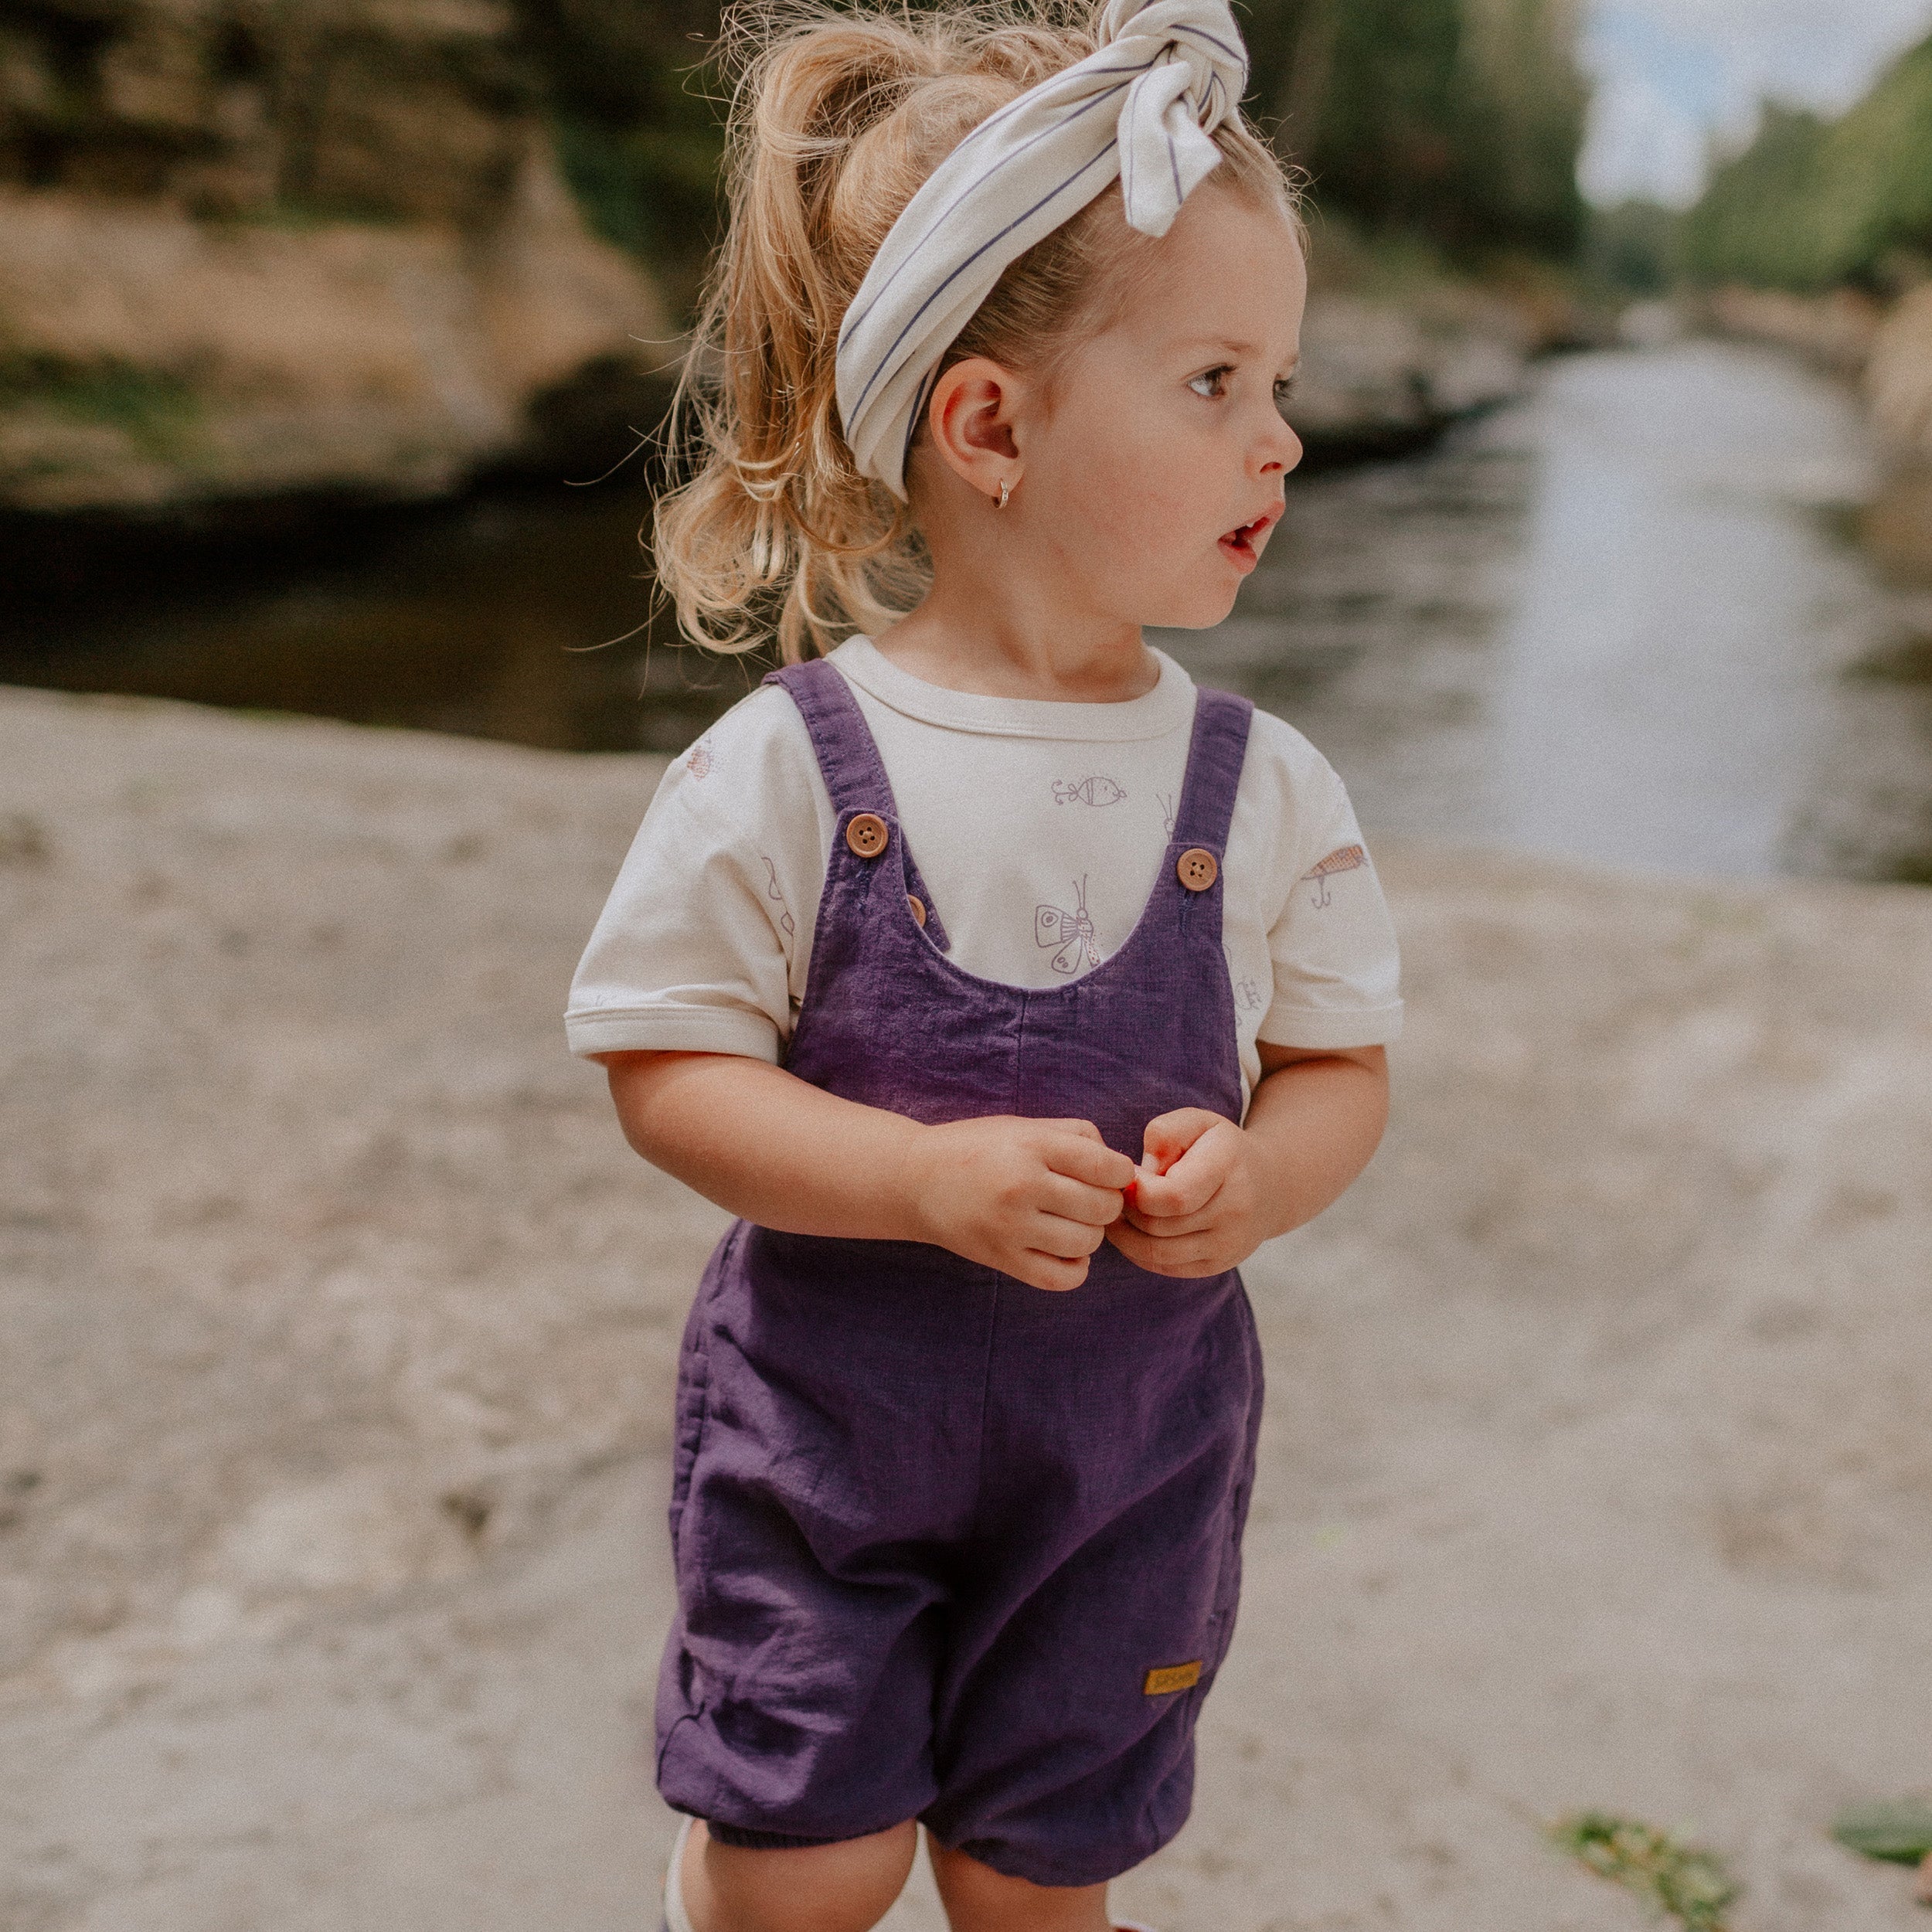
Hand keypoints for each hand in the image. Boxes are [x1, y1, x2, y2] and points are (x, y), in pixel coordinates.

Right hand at [906, 1117, 1133, 1291]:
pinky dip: (1075, 1267)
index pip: (1109, 1167)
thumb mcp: (1025, 1126)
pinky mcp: (1001, 1259)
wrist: (915, 1180)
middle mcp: (1022, 1186)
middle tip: (1087, 1198)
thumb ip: (1077, 1136)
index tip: (1107, 1173)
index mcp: (1032, 1146)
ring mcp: (1010, 1227)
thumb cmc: (979, 1147)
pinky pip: (1063, 1277)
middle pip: (1103, 1207)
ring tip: (1071, 1221)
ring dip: (1090, 1234)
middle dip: (1106, 1203)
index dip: (1120, 1173)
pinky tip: (1063, 1249)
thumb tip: (1123, 1170)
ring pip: (1088, 1242)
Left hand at [1106, 1108, 1271, 1277]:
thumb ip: (1164, 1134)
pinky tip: (1133, 1231)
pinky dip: (1138, 1252)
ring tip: (1119, 1212)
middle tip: (1119, 1193)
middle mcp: (1234, 1212)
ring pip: (1156, 1252)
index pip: (1174, 1196)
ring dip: (1126, 1235)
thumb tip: (1142, 1176)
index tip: (1130, 1175)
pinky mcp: (1217, 1266)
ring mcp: (1228, 1244)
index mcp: (1228, 1168)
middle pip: (1158, 1225)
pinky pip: (1164, 1266)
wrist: (1270, 1186)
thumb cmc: (1219, 1148)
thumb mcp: (1196, 1122)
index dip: (1138, 1190)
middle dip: (1127, 1209)